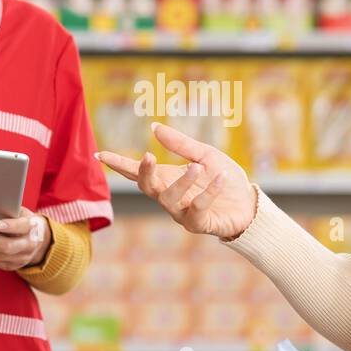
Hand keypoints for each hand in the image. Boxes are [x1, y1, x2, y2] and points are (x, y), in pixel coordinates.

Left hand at [0, 207, 52, 269]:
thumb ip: (8, 210)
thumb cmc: (23, 219)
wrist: (37, 241)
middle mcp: (27, 247)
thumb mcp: (22, 212)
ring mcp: (17, 260)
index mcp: (33, 228)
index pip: (23, 227)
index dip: (12, 226)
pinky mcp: (6, 266)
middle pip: (5, 246)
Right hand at [96, 122, 255, 239]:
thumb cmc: (224, 179)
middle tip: (149, 156)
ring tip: (196, 167)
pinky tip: (220, 178)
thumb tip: (154, 127)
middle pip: (147, 187)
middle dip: (144, 173)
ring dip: (181, 182)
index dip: (119, 164)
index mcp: (167, 178)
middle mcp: (170, 196)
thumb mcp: (205, 155)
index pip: (137, 172)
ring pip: (169, 200)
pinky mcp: (200, 224)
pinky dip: (207, 193)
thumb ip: (181, 144)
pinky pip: (197, 210)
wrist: (249, 203)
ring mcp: (182, 212)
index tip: (100, 154)